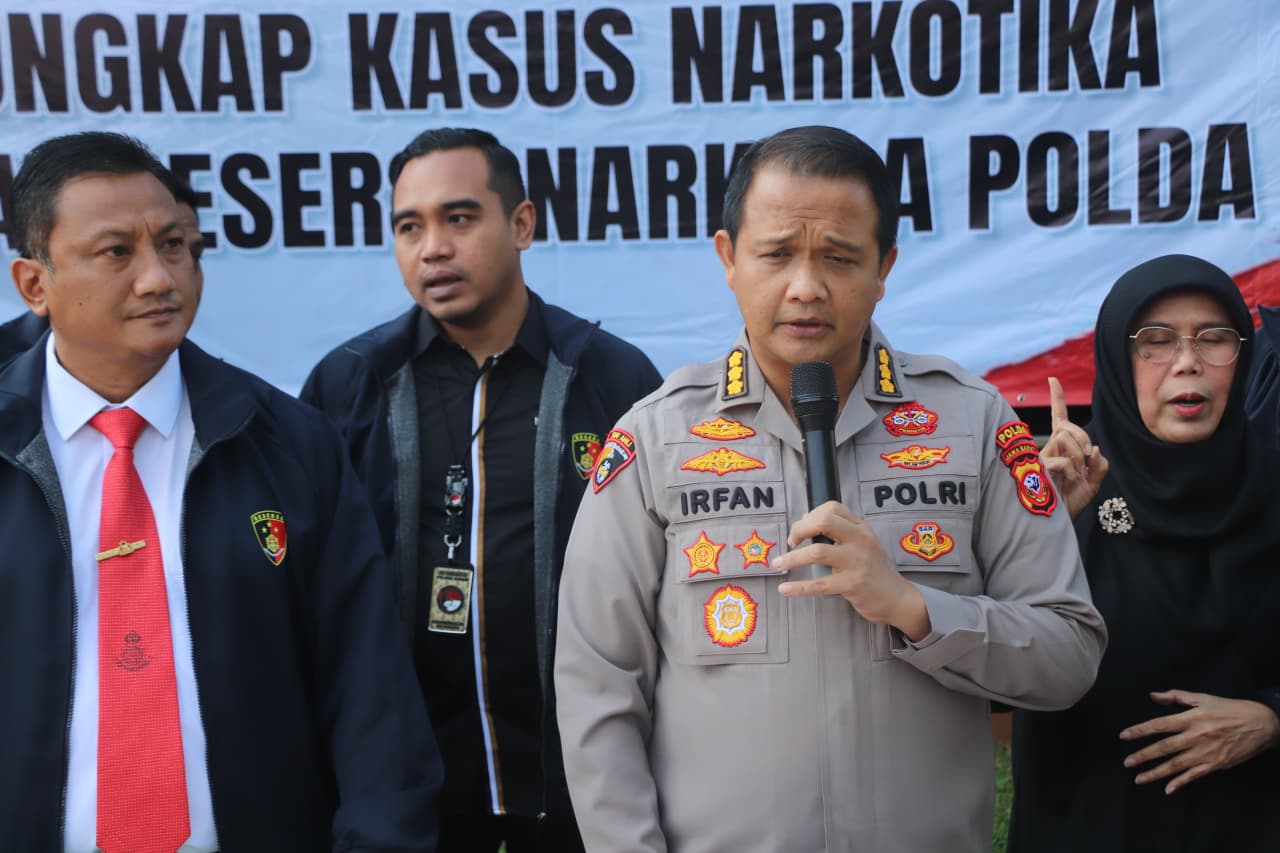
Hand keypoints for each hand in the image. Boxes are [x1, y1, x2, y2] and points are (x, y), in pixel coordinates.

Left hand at [774, 501, 930, 640]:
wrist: (897, 598)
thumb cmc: (874, 570)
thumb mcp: (862, 544)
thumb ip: (838, 531)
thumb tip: (804, 518)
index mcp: (862, 528)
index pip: (831, 508)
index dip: (810, 515)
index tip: (800, 530)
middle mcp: (860, 540)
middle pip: (823, 522)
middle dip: (799, 529)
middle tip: (790, 542)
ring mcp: (857, 562)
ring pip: (817, 552)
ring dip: (792, 558)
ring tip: (778, 563)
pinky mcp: (852, 584)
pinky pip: (819, 584)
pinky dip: (799, 587)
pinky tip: (785, 589)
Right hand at [1042, 376, 1107, 519]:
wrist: (1054, 524)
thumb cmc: (1069, 504)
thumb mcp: (1093, 485)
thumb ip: (1099, 466)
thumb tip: (1095, 449)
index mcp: (1061, 450)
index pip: (1059, 419)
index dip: (1056, 399)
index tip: (1052, 379)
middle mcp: (1049, 449)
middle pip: (1067, 426)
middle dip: (1083, 437)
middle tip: (1089, 457)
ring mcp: (1042, 458)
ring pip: (1065, 437)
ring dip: (1078, 455)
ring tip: (1078, 474)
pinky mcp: (1038, 468)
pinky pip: (1062, 459)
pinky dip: (1073, 469)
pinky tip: (1070, 481)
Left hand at [1119, 690, 1279, 793]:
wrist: (1262, 724)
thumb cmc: (1230, 709)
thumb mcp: (1203, 698)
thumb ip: (1176, 696)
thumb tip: (1152, 696)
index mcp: (1191, 718)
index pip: (1159, 725)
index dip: (1140, 731)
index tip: (1123, 737)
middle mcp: (1195, 736)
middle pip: (1164, 748)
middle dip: (1143, 756)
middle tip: (1127, 763)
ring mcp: (1206, 752)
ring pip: (1176, 765)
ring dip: (1156, 772)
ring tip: (1139, 778)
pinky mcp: (1217, 764)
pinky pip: (1195, 775)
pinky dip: (1181, 782)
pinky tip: (1168, 789)